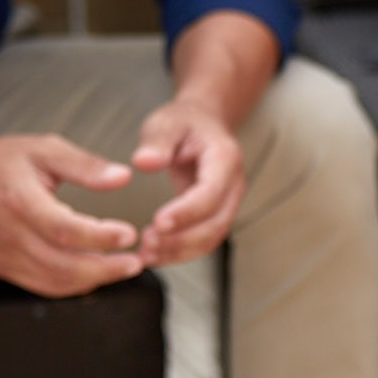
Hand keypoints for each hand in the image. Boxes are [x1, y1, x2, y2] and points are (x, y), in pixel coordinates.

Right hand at [0, 134, 142, 296]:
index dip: (101, 237)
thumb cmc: (1, 161)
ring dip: (94, 280)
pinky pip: (43, 286)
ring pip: (55, 281)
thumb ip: (85, 165)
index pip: (65, 231)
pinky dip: (73, 285)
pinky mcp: (4, 267)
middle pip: (63, 265)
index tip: (128, 234)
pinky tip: (95, 273)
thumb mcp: (45, 149)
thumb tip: (121, 177)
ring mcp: (5, 255)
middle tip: (135, 261)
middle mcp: (10, 233)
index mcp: (20, 201)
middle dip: (106, 269)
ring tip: (122, 267)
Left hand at [132, 100, 245, 266]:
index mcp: (224, 159)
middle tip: (147, 244)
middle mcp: (233, 185)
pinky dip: (180, 251)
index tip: (158, 223)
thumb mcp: (166, 122)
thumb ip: (157, 142)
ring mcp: (228, 203)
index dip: (186, 212)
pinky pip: (203, 240)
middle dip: (182, 239)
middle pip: (216, 223)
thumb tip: (144, 162)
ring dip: (180, 251)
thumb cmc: (184, 122)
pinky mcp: (215, 215)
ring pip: (212, 237)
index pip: (211, 193)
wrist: (202, 124)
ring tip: (147, 255)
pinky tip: (155, 254)